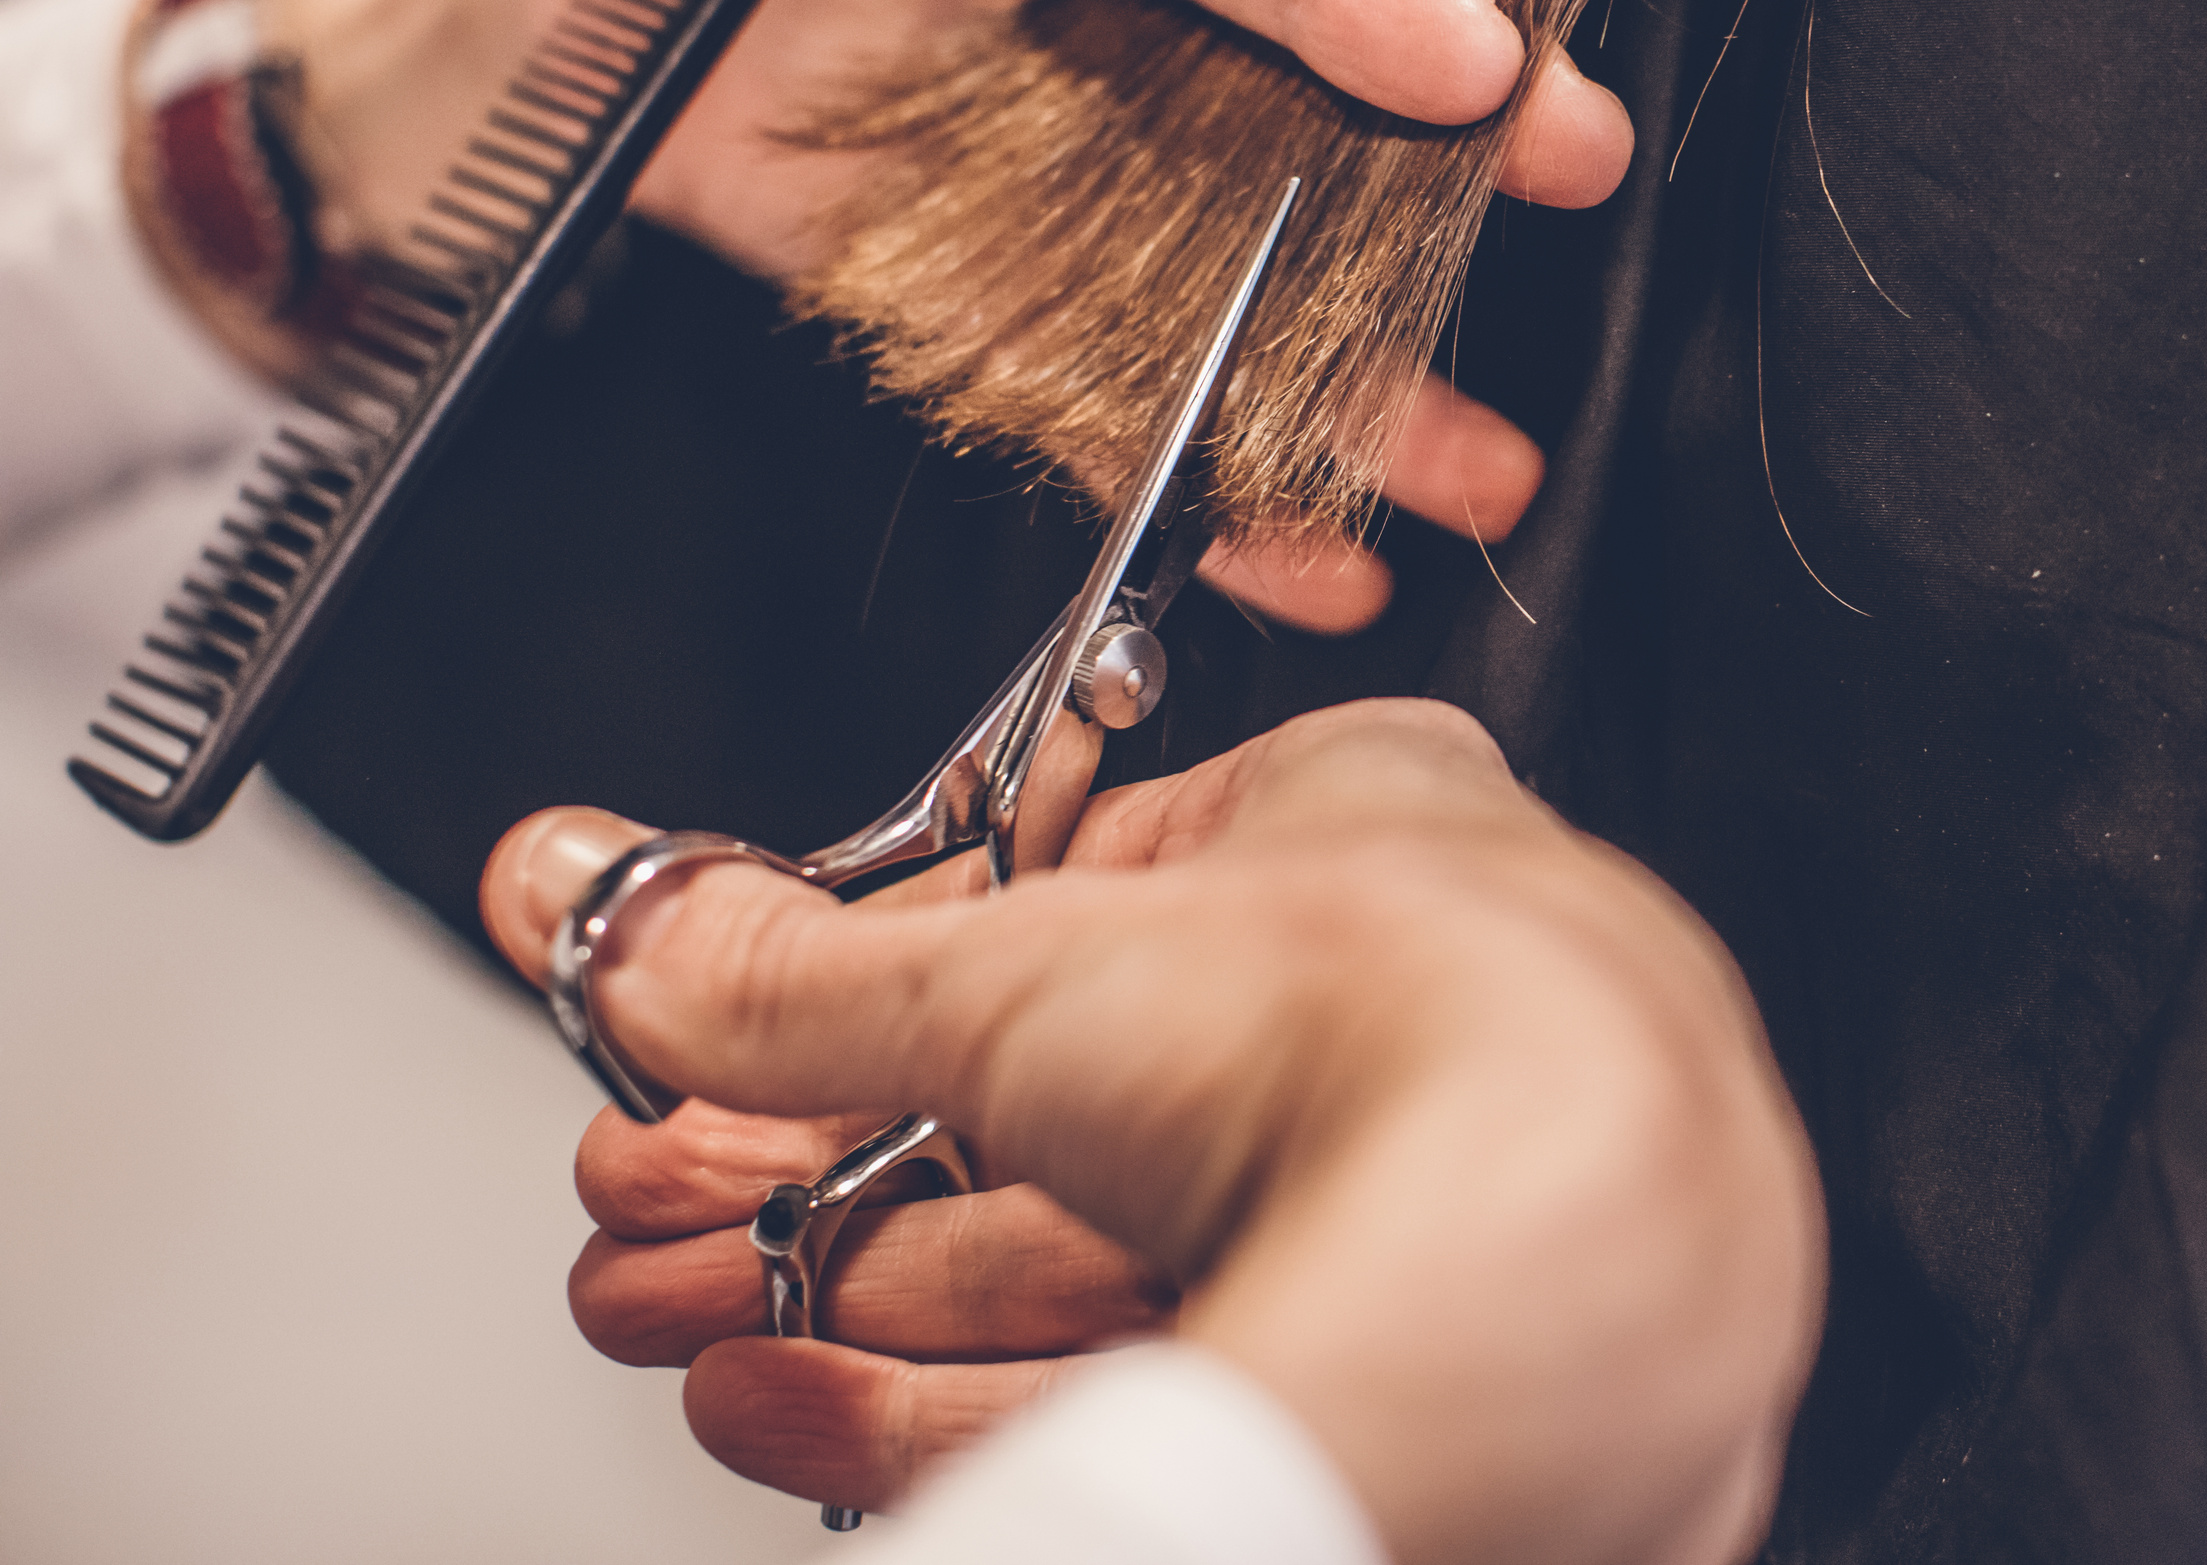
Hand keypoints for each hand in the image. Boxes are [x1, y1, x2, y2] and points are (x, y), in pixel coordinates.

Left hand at [260, 0, 1633, 626]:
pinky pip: (1107, 383)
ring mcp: (1053, 154)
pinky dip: (1197, 471)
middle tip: (1572, 184)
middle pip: (1292, 81)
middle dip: (1444, 148)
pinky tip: (1292, 544)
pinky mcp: (986, 280)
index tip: (1473, 53)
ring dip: (1356, 367)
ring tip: (1464, 463)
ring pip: (1233, 262)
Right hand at [482, 701, 1824, 1564]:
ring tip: (679, 1311)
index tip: (737, 1054)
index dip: (866, 990)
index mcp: (1360, 832)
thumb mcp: (1011, 967)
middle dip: (819, 1167)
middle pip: (1049, 1113)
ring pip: (1074, 1264)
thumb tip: (602, 898)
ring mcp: (1408, 1213)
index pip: (1064, 914)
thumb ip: (787, 963)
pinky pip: (1135, 1382)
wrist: (1575, 1274)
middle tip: (663, 1204)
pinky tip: (790, 1404)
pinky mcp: (1390, 1378)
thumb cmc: (1405, 1032)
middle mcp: (1404, 1020)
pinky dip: (945, 1398)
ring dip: (845, 1294)